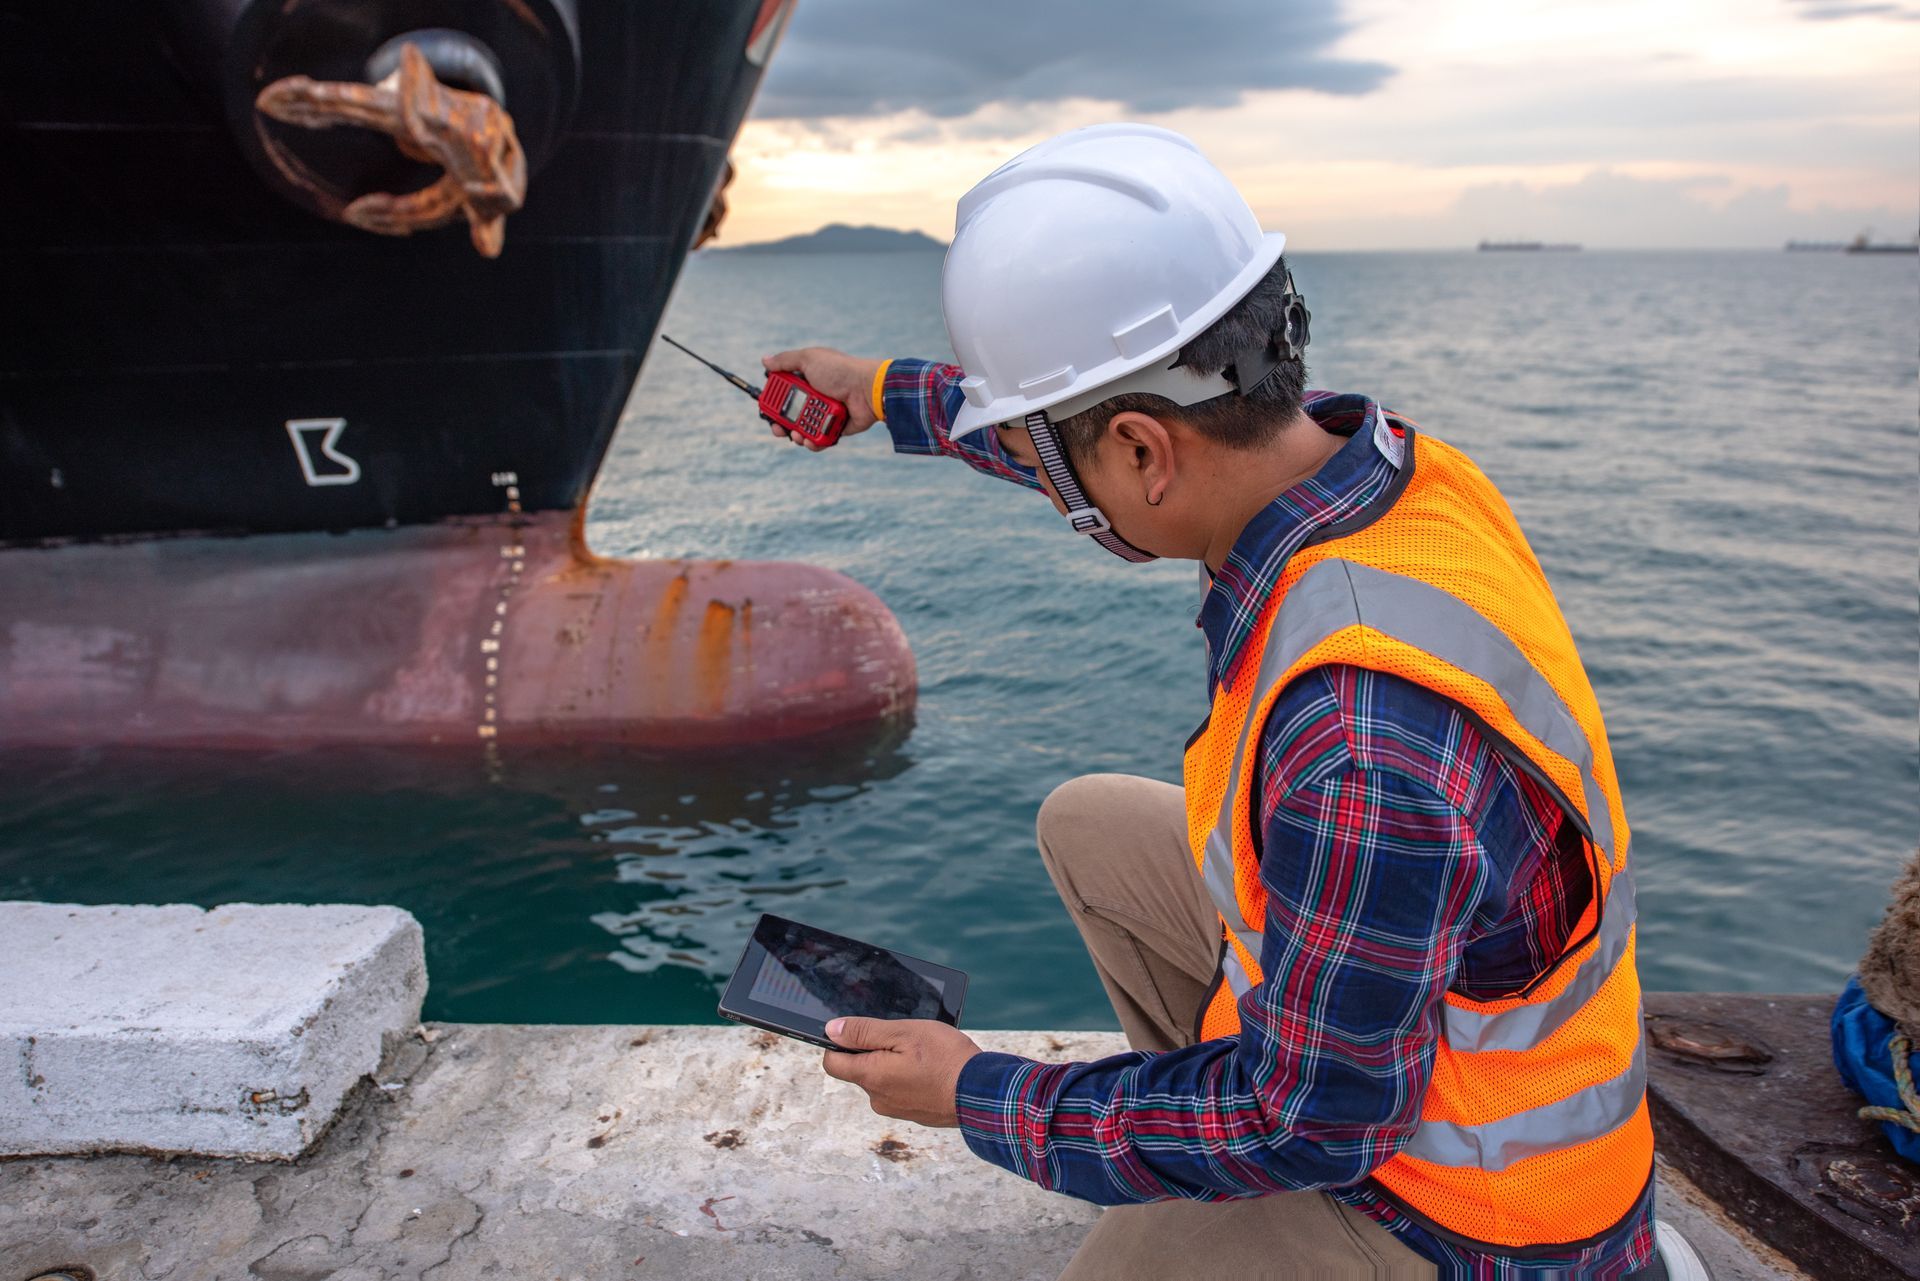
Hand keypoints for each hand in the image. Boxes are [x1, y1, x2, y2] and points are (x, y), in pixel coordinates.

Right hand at [760, 348, 884, 450]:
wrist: (866, 389)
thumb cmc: (840, 371)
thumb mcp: (809, 358)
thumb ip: (785, 361)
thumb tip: (765, 361)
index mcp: (807, 380)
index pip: (784, 394)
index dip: (774, 403)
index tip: (767, 411)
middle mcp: (815, 397)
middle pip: (791, 415)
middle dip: (781, 425)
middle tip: (778, 430)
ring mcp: (825, 413)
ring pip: (803, 430)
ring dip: (797, 436)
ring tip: (798, 436)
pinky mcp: (835, 428)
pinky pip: (820, 439)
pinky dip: (813, 442)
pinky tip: (809, 441)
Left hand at [820, 1017, 982, 1127]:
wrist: (982, 1094)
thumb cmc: (945, 1059)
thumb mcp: (903, 1033)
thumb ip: (864, 1032)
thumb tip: (831, 1030)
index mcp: (871, 1077)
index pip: (832, 1063)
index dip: (838, 1043)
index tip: (858, 1031)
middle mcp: (878, 1099)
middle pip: (860, 1069)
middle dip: (874, 1050)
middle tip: (903, 1037)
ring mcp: (896, 1109)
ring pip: (883, 1078)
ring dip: (894, 1063)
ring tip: (923, 1052)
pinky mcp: (914, 1113)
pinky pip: (901, 1089)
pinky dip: (910, 1077)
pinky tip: (931, 1067)